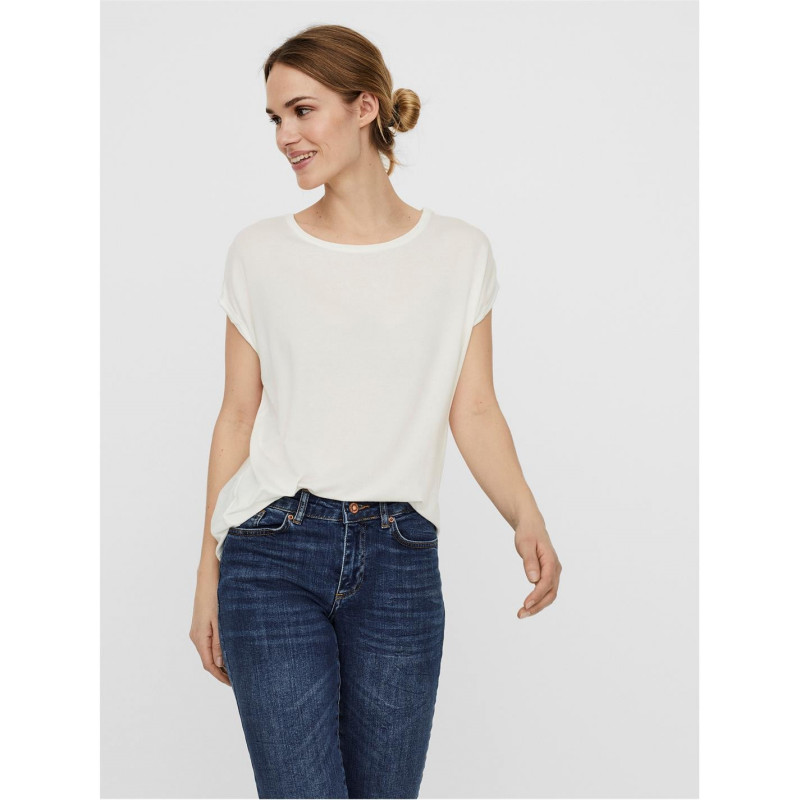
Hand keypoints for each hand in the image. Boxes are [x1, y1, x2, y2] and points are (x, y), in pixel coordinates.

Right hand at [189, 569, 231, 685]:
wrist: (207, 579)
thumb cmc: (215, 597)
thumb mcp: (219, 621)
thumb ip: (220, 643)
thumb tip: (220, 664)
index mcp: (200, 638)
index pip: (209, 665)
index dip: (220, 676)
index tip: (233, 684)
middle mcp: (196, 636)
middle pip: (208, 660)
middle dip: (221, 671)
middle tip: (237, 678)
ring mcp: (197, 630)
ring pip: (208, 652)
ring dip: (220, 661)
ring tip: (235, 667)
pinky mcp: (201, 625)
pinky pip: (208, 643)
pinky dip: (217, 651)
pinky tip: (228, 650)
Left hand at [514, 522, 561, 618]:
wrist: (532, 527)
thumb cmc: (528, 533)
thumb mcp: (525, 544)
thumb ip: (529, 561)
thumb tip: (533, 580)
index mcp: (551, 561)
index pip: (546, 582)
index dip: (537, 595)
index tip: (525, 604)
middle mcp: (555, 569)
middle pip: (550, 593)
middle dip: (537, 606)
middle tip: (521, 614)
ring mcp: (553, 573)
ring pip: (549, 594)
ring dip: (538, 605)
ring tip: (522, 613)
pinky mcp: (548, 575)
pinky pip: (546, 591)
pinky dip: (538, 600)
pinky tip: (528, 606)